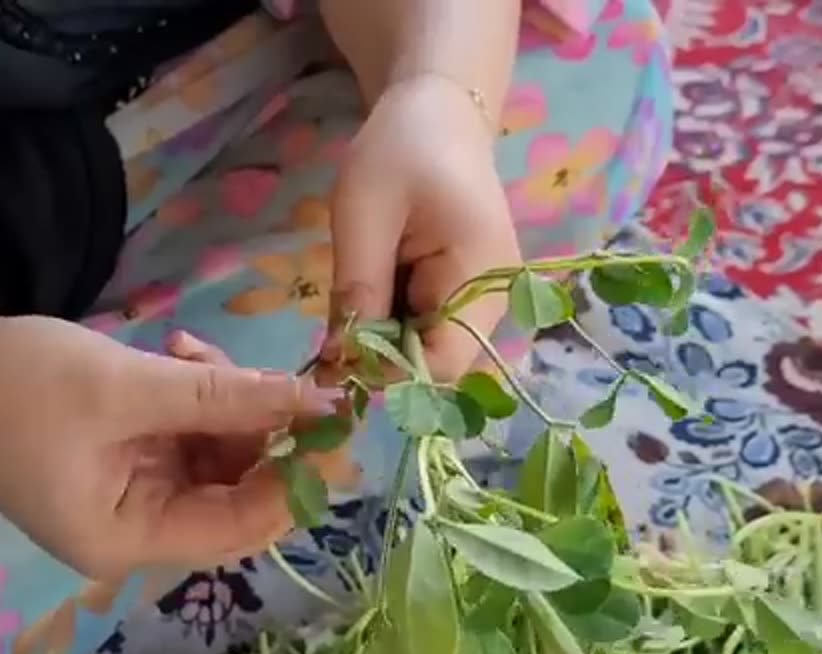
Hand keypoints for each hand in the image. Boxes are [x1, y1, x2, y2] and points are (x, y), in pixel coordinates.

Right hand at [0, 317, 338, 578]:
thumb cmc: (19, 384)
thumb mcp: (129, 387)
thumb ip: (226, 398)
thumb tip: (320, 401)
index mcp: (129, 541)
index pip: (242, 527)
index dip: (296, 477)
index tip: (335, 419)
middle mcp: (137, 531)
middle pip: (235, 491)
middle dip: (261, 428)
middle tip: (282, 371)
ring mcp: (132, 494)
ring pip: (217, 455)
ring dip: (225, 400)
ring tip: (194, 347)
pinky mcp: (127, 459)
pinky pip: (187, 434)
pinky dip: (196, 395)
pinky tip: (182, 348)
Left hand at [327, 75, 520, 379]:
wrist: (437, 110)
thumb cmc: (400, 149)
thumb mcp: (364, 213)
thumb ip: (358, 290)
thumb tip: (344, 365)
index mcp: (482, 274)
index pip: (444, 363)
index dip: (391, 375)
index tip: (337, 363)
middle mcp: (494, 298)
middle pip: (438, 364)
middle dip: (382, 361)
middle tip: (327, 344)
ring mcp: (482, 299)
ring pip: (428, 351)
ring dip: (383, 344)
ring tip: (345, 314)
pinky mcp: (465, 294)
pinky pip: (427, 329)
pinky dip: (391, 327)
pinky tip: (365, 304)